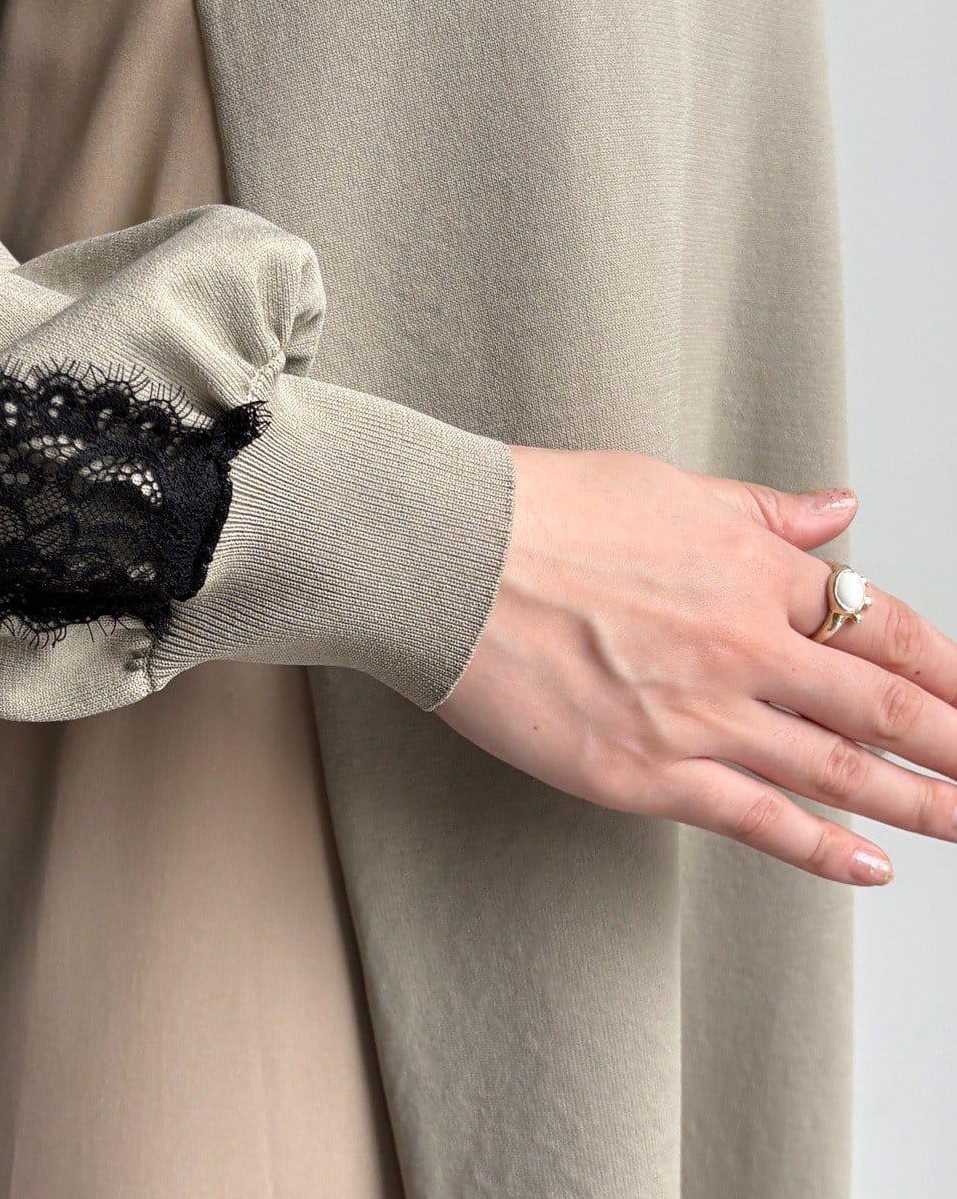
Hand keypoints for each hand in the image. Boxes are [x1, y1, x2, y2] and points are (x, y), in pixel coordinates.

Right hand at [438, 447, 954, 884]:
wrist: (445, 557)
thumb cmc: (537, 512)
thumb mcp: (664, 486)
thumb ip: (761, 511)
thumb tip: (838, 509)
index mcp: (750, 566)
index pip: (881, 626)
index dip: (947, 668)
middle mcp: (743, 643)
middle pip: (883, 708)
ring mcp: (699, 715)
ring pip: (838, 771)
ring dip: (921, 803)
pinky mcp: (647, 772)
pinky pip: (756, 819)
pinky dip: (822, 847)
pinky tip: (870, 864)